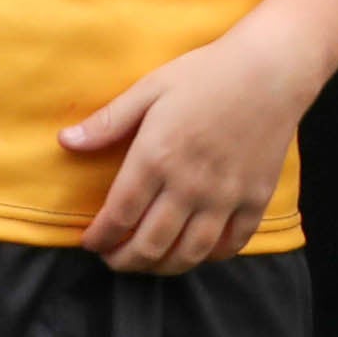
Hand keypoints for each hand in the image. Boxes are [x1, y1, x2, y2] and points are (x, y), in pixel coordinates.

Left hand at [63, 30, 313, 274]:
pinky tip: (195, 250)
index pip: (119, 215)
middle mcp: (189, 185)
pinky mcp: (254, 199)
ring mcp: (225, 196)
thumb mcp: (150, 88)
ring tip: (148, 262)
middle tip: (113, 259)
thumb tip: (65, 141)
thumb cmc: (207, 73)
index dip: (100, 237)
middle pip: (150, 244)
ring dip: (162, 267)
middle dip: (124, 261)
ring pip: (188, 253)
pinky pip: (231, 244)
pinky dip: (210, 256)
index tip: (90, 243)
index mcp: (157, 157)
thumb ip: (108, 121)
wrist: (271, 69)